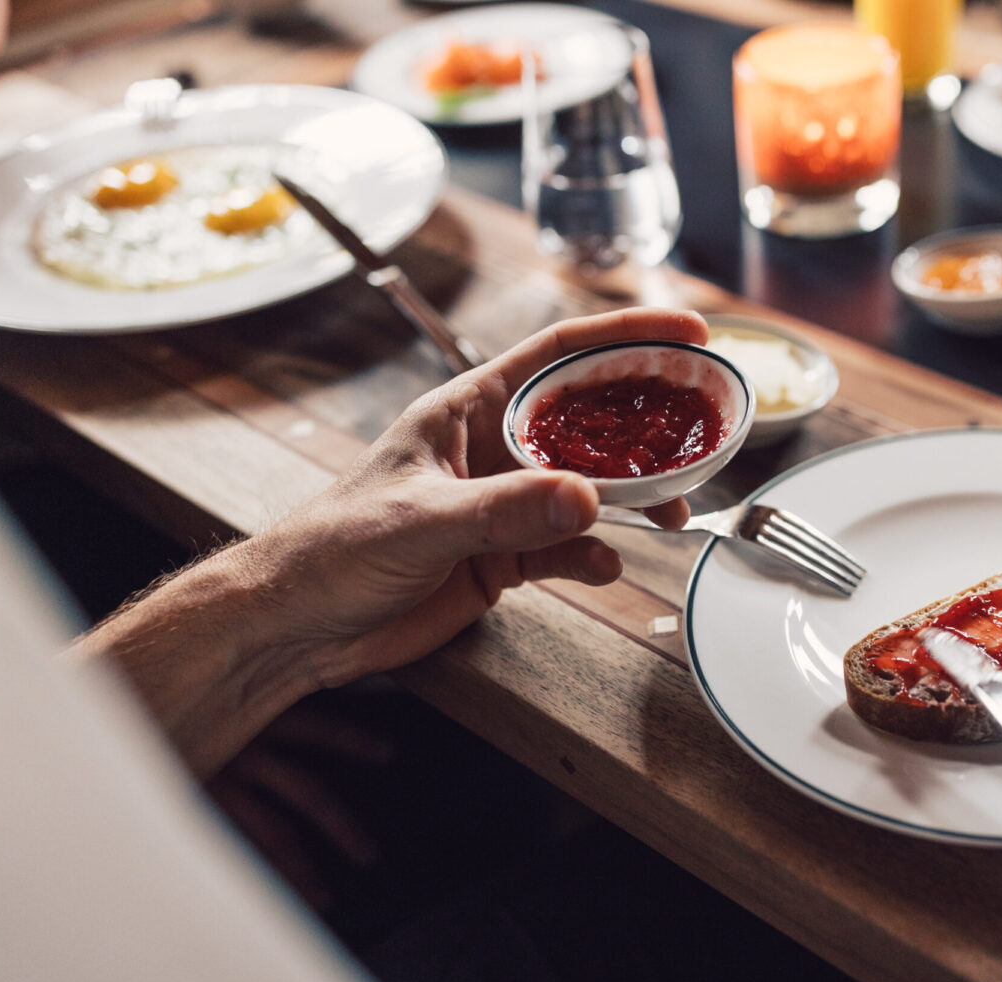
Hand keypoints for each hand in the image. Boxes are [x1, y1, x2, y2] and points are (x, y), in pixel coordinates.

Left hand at [77, 307, 706, 773]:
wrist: (298, 625)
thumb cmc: (332, 548)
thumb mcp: (422, 521)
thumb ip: (506, 511)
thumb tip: (586, 501)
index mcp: (467, 409)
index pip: (559, 355)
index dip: (626, 337)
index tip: (687, 334)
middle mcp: (492, 449)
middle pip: (588, 421)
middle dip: (646, 427)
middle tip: (702, 432)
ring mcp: (501, 504)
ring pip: (587, 489)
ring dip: (631, 501)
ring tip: (668, 513)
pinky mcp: (501, 557)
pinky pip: (566, 548)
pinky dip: (591, 557)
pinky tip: (603, 568)